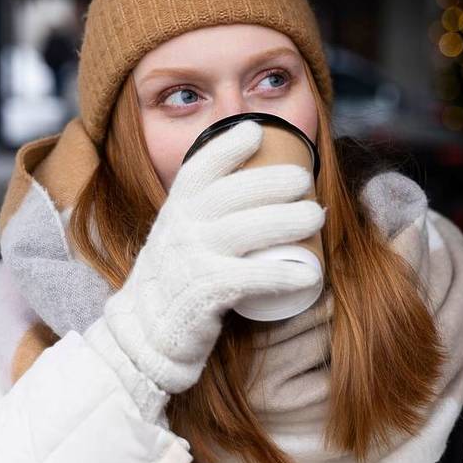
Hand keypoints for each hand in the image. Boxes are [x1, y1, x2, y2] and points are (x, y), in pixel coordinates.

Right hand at [84, 120, 323, 420]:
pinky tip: (310, 271)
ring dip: (287, 220)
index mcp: (177, 207)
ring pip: (246, 229)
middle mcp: (181, 227)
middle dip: (273, 181)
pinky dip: (283, 275)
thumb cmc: (177, 275)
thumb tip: (251, 175)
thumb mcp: (180, 230)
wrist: (145, 332)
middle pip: (233, 193)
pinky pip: (250, 278)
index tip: (256, 131)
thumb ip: (205, 205)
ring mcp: (192, 260)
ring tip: (318, 217)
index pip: (200, 167)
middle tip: (305, 181)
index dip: (227, 146)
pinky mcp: (205, 294)